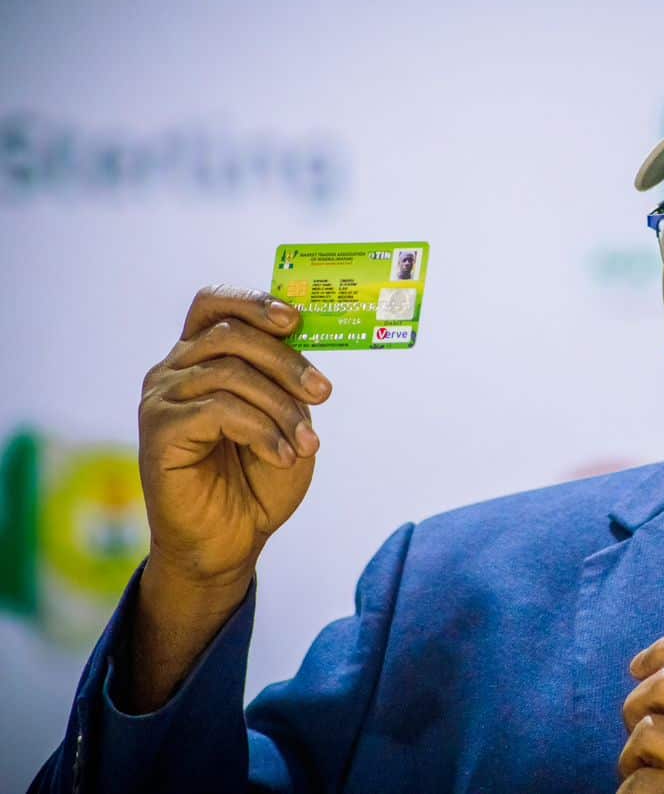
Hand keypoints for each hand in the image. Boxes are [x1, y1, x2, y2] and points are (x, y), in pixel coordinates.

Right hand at [138, 285, 331, 589]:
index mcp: (201, 359)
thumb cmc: (258, 479)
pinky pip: (219, 410)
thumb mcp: (286, 420)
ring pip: (230, 373)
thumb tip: (304, 337)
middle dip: (286, 360)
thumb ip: (288, 382)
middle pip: (230, 335)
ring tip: (306, 442)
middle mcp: (174, 372)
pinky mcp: (159, 431)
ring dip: (280, 406)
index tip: (295, 318)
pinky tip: (282, 455)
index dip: (253, 302)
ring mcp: (161, 399)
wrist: (230, 542)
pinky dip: (262, 430)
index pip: (213, 305)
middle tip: (323, 393)